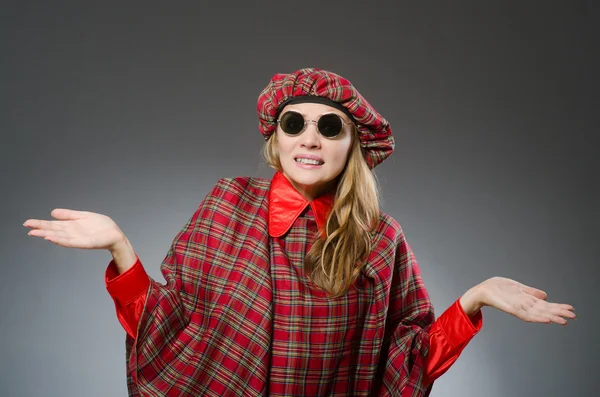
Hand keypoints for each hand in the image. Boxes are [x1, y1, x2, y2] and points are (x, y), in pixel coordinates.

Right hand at [24, 208, 124, 251]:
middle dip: (41, 229)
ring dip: (47, 235)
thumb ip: (68, 215)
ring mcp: (77, 238)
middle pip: (53, 230)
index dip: (40, 223)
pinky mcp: (85, 243)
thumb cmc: (101, 226)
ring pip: (59, 236)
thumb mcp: (83, 216)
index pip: (52, 224)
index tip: (28, 222)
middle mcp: (72, 233)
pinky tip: (52, 238)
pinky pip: (71, 242)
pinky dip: (61, 240)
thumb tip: (52, 212)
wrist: (115, 234)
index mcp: (71, 226)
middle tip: (27, 227)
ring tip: (36, 233)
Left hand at [460, 277, 575, 324]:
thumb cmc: (498, 288)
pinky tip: (546, 319)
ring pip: (539, 314)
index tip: (571, 309)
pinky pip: (526, 315)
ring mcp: (519, 307)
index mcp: (527, 300)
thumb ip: (530, 292)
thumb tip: (545, 296)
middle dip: (559, 313)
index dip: (558, 307)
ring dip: (551, 317)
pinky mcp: (512, 309)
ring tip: (564, 320)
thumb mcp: (517, 287)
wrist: (482, 290)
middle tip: (573, 316)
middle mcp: (525, 305)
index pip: (546, 305)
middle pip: (545, 310)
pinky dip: (537, 317)